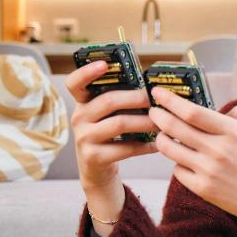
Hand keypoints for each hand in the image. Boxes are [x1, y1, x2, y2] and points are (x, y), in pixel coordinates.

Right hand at [65, 61, 158, 192]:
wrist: (96, 172)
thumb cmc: (108, 136)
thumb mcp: (106, 116)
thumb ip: (119, 100)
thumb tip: (151, 85)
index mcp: (82, 103)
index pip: (74, 83)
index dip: (87, 72)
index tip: (104, 64)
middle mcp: (78, 118)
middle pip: (109, 101)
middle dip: (137, 98)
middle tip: (156, 98)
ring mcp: (84, 138)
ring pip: (119, 124)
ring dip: (145, 121)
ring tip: (161, 121)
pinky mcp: (94, 157)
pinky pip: (125, 148)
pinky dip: (145, 146)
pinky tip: (157, 144)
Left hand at [148, 86, 236, 236]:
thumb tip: (217, 110)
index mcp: (233, 132)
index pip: (193, 113)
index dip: (171, 101)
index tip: (159, 92)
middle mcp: (218, 151)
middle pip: (175, 128)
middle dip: (158, 116)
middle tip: (152, 111)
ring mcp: (208, 172)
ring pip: (170, 150)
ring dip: (161, 139)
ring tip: (162, 134)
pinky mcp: (202, 189)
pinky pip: (178, 170)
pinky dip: (177, 162)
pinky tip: (183, 158)